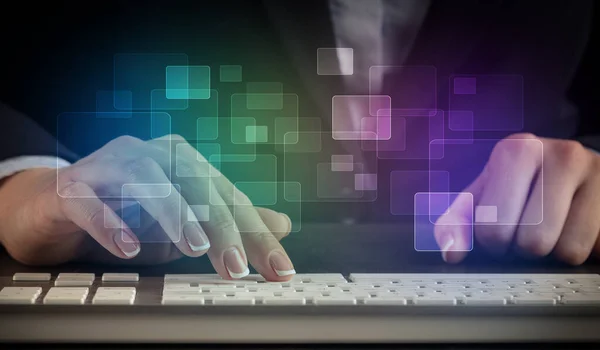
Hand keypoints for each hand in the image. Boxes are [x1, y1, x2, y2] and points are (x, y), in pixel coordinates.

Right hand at [0, 135, 294, 280]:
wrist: (56, 207)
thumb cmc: (128, 214)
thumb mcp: (186, 223)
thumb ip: (231, 222)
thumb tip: (284, 224)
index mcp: (183, 163)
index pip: (229, 197)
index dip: (257, 233)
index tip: (280, 270)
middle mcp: (150, 155)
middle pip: (195, 183)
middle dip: (221, 226)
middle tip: (238, 267)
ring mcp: (108, 165)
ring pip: (147, 180)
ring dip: (174, 213)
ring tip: (195, 249)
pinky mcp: (70, 187)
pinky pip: (91, 202)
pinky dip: (111, 223)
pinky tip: (128, 249)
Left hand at [435, 133, 599, 264]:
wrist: (579, 169)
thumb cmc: (525, 183)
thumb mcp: (487, 193)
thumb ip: (460, 221)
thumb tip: (451, 253)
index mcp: (516, 150)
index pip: (492, 226)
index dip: (492, 243)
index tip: (499, 232)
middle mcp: (559, 154)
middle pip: (530, 242)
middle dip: (523, 249)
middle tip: (527, 233)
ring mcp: (596, 172)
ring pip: (566, 250)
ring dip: (554, 252)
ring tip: (553, 229)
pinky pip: (592, 250)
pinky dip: (581, 250)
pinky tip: (576, 228)